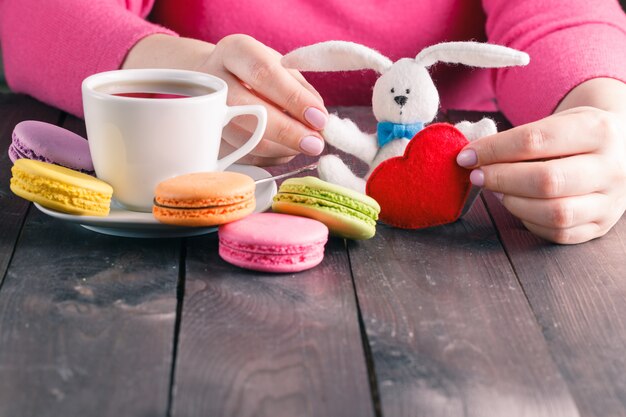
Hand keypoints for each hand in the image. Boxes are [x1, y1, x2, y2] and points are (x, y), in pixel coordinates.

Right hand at [199, 34, 327, 165]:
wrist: (213, 82)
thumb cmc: (254, 72)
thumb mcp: (280, 66)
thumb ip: (301, 90)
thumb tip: (319, 121)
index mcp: (234, 51)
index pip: (264, 74)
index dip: (294, 99)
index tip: (319, 118)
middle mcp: (214, 80)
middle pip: (249, 110)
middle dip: (288, 131)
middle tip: (315, 143)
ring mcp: (205, 112)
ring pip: (246, 140)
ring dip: (283, 149)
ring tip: (305, 144)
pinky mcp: (209, 139)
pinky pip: (244, 156)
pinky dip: (272, 156)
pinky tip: (285, 148)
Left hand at [456, 107, 625, 243]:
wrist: (623, 150)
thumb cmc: (578, 136)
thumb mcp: (558, 122)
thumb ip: (519, 139)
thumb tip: (472, 156)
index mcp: (598, 130)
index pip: (535, 140)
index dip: (494, 150)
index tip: (466, 156)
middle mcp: (612, 167)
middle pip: (546, 180)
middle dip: (501, 179)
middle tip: (478, 176)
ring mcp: (611, 201)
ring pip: (554, 212)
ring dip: (514, 203)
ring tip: (498, 191)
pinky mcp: (602, 226)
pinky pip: (560, 234)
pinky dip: (530, 222)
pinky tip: (519, 205)